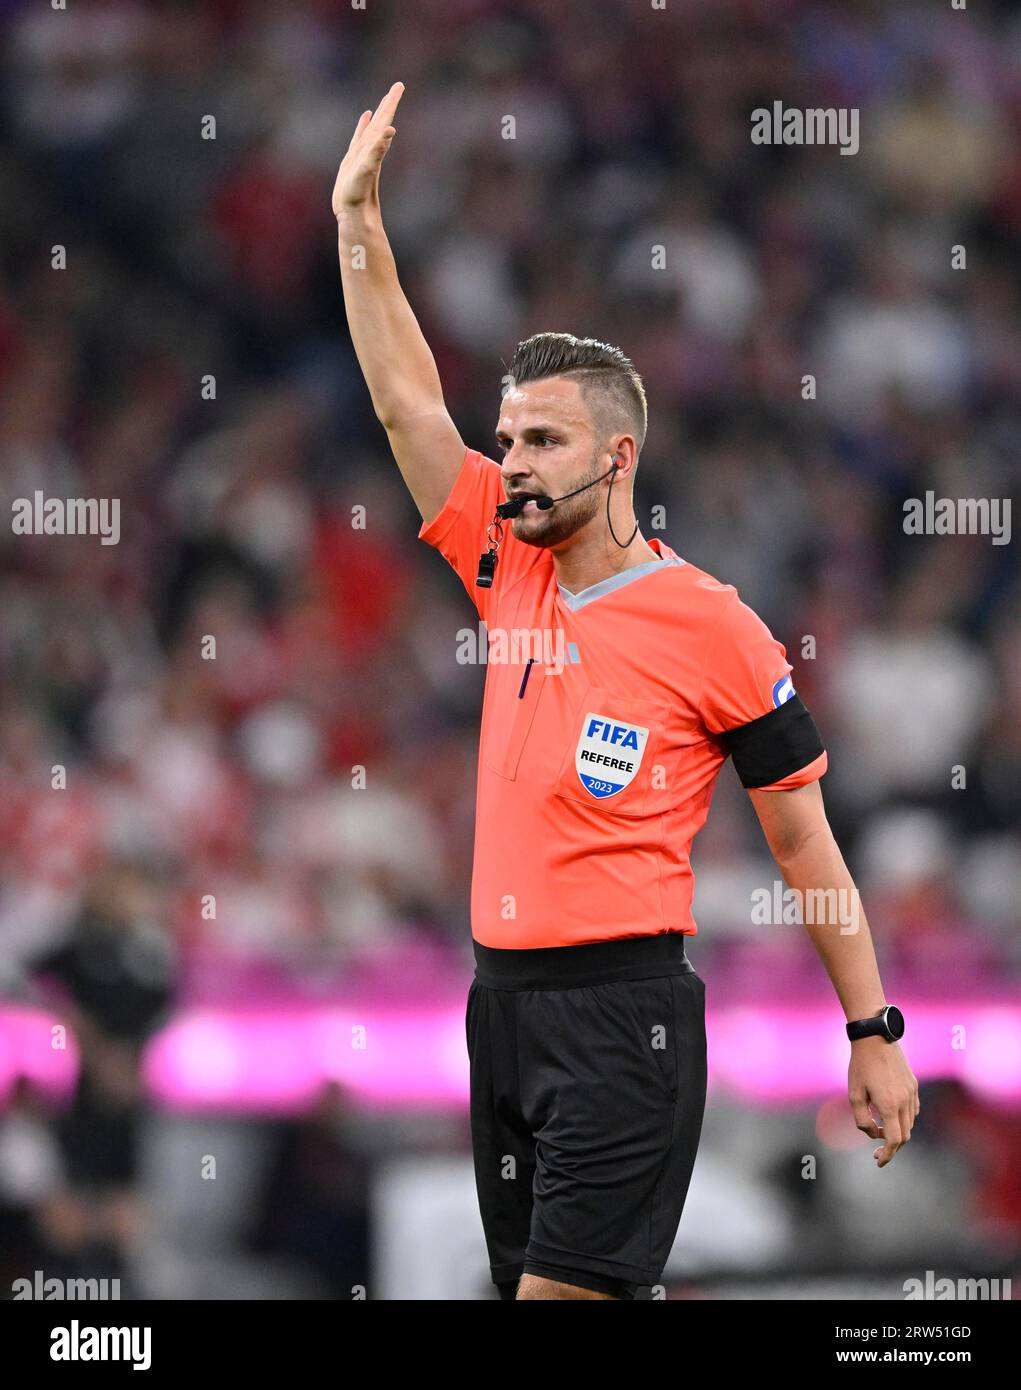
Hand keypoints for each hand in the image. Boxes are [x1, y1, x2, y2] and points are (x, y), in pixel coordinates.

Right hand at [332, 81, 403, 218]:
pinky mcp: (354, 162)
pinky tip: (366, 119)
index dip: (391, 103)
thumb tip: (390, 130)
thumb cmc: (359, 195)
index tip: (399, 86)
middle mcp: (371, 149)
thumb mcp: (368, 169)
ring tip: (382, 102)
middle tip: (398, 86)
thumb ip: (378, 149)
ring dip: (378, 115)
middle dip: (389, 104)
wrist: (354, 216)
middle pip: (382, 122)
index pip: (386, 120)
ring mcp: (362, 154)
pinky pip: (360, 138)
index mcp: (375, 147)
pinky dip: (363, 127)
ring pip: (372, 129)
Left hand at [848, 1037, 919, 1166]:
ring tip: (879, 1129)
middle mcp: (904, 1101)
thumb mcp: (853, 1093)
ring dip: (897, 1132)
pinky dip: (904, 1119)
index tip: (878, 1161)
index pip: (893, 1140)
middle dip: (891, 1147)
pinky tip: (890, 1115)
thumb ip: (861, 1119)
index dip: (887, 1155)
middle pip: (904, 1136)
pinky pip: (913, 1110)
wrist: (875, 1037)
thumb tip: (872, 1134)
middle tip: (877, 1151)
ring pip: (909, 1123)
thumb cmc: (860, 1065)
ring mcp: (912, 1093)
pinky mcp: (913, 1085)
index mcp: (889, 1105)